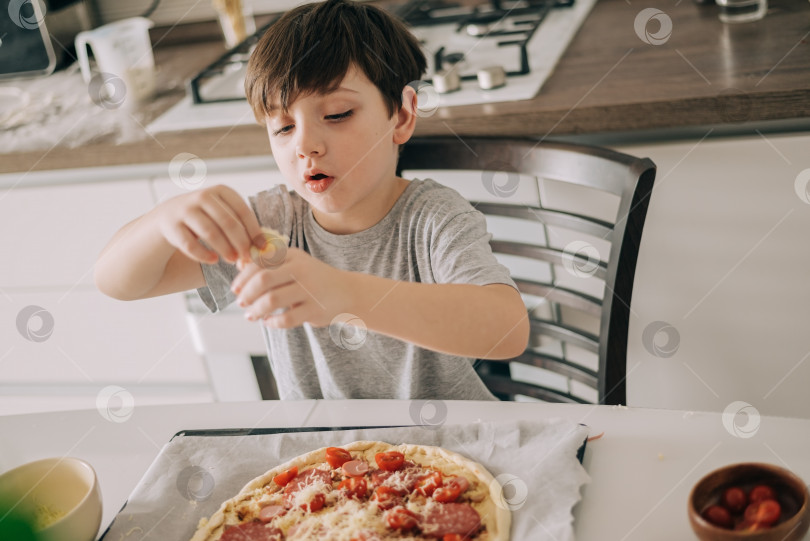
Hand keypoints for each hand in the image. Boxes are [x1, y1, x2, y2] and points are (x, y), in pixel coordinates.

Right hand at [154, 185, 265, 263]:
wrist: (168, 217)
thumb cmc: (205, 218)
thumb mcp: (222, 214)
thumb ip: (241, 226)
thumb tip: (263, 248)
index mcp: (221, 191)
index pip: (242, 211)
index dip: (254, 231)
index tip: (262, 248)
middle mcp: (202, 196)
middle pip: (228, 222)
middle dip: (240, 243)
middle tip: (247, 258)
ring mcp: (185, 209)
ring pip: (210, 233)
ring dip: (224, 249)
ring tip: (232, 260)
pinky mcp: (171, 225)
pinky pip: (190, 244)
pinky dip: (204, 255)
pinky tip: (213, 260)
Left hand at [231, 248, 352, 327]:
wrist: (347, 292)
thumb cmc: (312, 278)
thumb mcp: (294, 263)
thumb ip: (269, 263)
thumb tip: (238, 265)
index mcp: (293, 256)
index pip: (260, 262)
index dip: (243, 277)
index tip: (236, 289)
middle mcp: (302, 270)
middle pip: (263, 280)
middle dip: (247, 294)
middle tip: (241, 303)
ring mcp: (309, 290)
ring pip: (272, 300)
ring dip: (256, 310)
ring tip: (250, 315)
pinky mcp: (315, 310)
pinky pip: (286, 319)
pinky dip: (272, 322)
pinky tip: (268, 321)